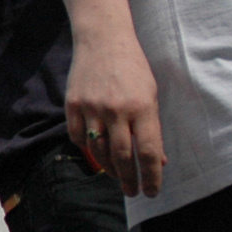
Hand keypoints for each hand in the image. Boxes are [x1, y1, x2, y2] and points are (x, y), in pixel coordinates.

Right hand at [65, 28, 165, 196]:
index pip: (149, 152)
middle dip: (129, 180)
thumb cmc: (132, 68)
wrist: (103, 40)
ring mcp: (92, 108)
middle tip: (132, 191)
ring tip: (117, 174)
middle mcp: (117, 110)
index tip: (151, 192)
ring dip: (109, 168)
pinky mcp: (73, 105)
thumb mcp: (151, 94)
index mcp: (142, 107)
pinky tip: (96, 150)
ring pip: (99, 151)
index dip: (151, 177)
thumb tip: (158, 160)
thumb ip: (152, 127)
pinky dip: (88, 148)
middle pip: (123, 157)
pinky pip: (79, 137)